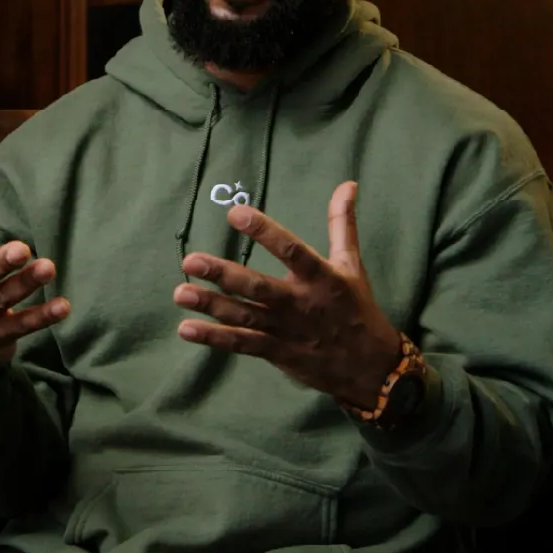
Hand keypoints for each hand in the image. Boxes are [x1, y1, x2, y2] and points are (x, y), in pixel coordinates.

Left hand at [173, 181, 401, 408]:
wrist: (372, 369)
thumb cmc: (356, 307)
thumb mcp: (352, 263)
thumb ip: (342, 223)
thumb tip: (347, 184)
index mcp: (321, 277)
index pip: (291, 250)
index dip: (264, 231)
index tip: (234, 213)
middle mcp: (301, 303)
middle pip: (258, 287)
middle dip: (223, 275)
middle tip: (190, 261)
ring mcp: (287, 330)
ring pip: (245, 316)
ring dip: (211, 305)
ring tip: (180, 292)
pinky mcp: (278, 353)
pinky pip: (243, 344)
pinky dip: (215, 339)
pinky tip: (186, 329)